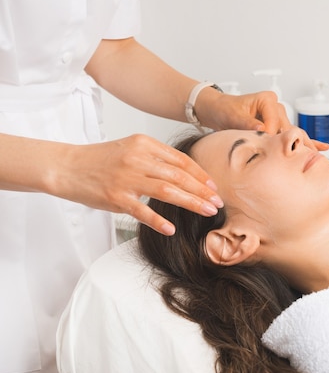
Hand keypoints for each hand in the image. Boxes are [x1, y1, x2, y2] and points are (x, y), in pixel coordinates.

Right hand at [54, 134, 221, 235]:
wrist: (66, 166)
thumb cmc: (100, 160)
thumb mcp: (131, 149)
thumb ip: (156, 158)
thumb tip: (186, 174)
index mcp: (144, 144)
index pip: (181, 160)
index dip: (200, 174)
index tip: (214, 187)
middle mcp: (138, 159)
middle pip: (179, 176)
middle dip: (202, 191)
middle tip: (218, 203)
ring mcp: (126, 178)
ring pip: (167, 191)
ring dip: (191, 203)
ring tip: (207, 212)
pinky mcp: (115, 197)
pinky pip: (142, 211)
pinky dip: (158, 221)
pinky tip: (171, 229)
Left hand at [196, 90, 328, 150]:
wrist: (219, 110)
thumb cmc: (225, 110)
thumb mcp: (233, 117)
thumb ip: (247, 123)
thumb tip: (261, 129)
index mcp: (267, 100)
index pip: (274, 123)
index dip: (272, 138)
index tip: (270, 151)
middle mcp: (276, 106)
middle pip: (288, 129)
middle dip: (296, 145)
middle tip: (306, 160)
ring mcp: (279, 116)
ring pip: (293, 134)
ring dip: (304, 146)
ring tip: (317, 159)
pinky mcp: (279, 125)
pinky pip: (295, 134)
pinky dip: (308, 142)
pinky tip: (324, 147)